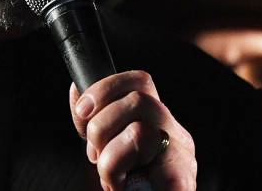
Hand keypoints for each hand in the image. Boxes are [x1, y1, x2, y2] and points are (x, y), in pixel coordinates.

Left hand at [70, 72, 196, 190]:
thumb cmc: (127, 183)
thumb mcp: (110, 144)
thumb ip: (100, 119)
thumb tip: (78, 91)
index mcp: (158, 119)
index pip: (140, 81)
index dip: (105, 89)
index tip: (82, 110)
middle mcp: (175, 132)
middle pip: (138, 100)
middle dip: (102, 127)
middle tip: (96, 155)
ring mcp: (183, 156)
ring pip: (140, 132)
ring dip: (110, 160)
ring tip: (111, 180)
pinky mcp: (182, 181)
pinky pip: (152, 171)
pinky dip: (124, 180)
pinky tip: (120, 188)